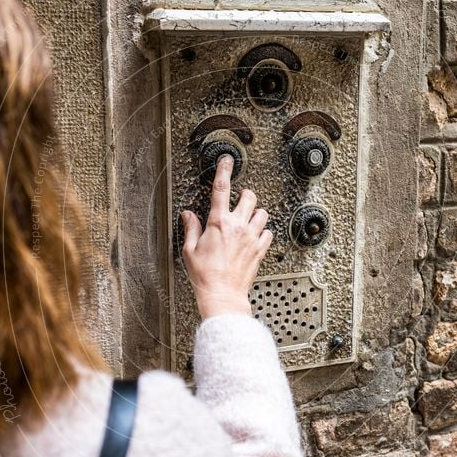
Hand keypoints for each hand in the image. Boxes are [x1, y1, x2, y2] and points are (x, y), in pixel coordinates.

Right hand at [181, 155, 272, 318]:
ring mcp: (251, 237)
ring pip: (262, 213)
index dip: (225, 170)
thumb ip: (191, 228)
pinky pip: (268, 232)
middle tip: (239, 200)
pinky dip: (263, 232)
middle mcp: (238, 226)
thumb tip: (188, 215)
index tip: (228, 161)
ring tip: (247, 220)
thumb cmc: (205, 276)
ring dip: (255, 214)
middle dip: (244, 195)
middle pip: (249, 196)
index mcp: (218, 223)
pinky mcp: (260, 250)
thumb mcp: (190, 250)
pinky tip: (254, 237)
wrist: (222, 295)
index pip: (221, 188)